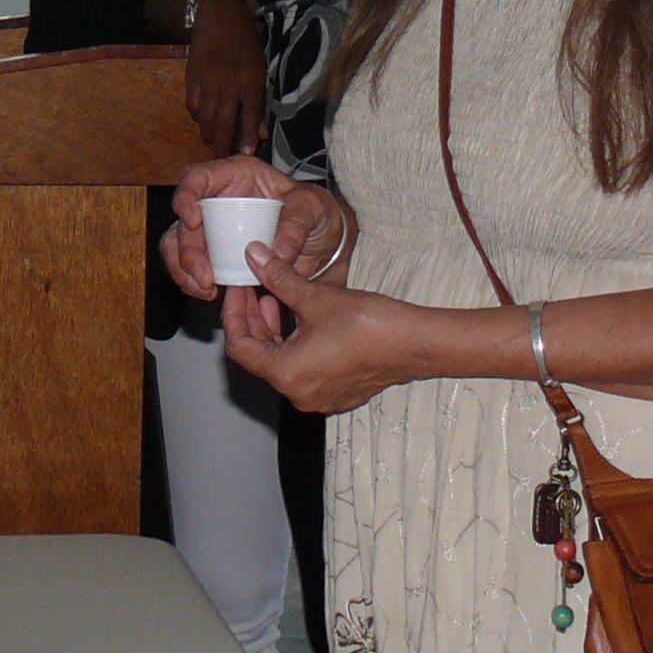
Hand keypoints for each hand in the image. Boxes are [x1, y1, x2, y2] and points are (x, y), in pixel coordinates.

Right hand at [160, 156, 353, 300]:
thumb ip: (295, 226)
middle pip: (182, 219)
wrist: (324, 241)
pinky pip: (189, 266)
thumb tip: (274, 253)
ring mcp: (211, 228)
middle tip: (203, 275)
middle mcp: (216, 199)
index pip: (197, 178)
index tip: (193, 221)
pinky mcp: (213, 253)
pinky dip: (193, 282)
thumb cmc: (315, 212)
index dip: (186, 197)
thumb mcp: (313, 210)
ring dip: (183, 270)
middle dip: (186, 250)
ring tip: (205, 288)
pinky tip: (209, 292)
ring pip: (177, 245)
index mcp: (235, 175)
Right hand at [184, 0, 268, 155]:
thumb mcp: (260, 69)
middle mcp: (229, 83)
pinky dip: (197, 117)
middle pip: (224, 122)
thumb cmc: (247, 44)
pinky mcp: (192, 79)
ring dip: (209, 134)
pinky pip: (193, 106)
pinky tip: (203, 120)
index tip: (246, 155)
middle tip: (222, 162)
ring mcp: (208, 82)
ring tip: (213, 144)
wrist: (220, 19)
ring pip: (206, 118)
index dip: (248, 136)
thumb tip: (260, 133)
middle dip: (222, 145)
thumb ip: (258, 101)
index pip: (250, 115)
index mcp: (251, 80)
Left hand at [219, 243, 417, 413]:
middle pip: (259, 356)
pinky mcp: (335, 393)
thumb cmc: (371, 325)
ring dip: (275, 331)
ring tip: (278, 300)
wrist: (417, 344)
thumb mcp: (316, 297)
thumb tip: (255, 257)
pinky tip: (303, 320)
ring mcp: (318, 396)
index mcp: (286, 374)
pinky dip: (295, 345)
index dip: (234, 314)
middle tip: (254, 291)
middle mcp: (298, 393)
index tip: (238, 291)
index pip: (239, 346)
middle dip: (253, 321)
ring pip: (281, 362)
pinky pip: (303, 369)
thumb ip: (279, 279)